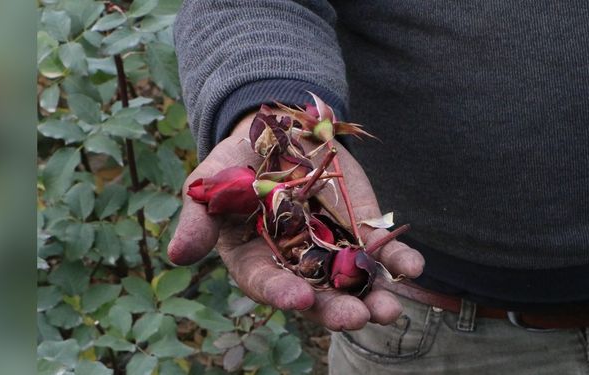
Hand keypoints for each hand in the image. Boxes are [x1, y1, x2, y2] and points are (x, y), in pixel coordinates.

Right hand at [168, 113, 424, 330]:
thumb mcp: (213, 182)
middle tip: (356, 319)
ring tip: (390, 311)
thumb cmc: (238, 159)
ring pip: (352, 282)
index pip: (266, 282)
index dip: (281, 292)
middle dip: (335, 308)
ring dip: (373, 297)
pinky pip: (381, 249)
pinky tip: (412, 267)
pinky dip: (397, 259)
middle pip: (316, 293)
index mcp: (255, 258)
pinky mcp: (360, 229)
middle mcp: (295, 262)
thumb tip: (176, 255)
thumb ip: (200, 217)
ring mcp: (332, 248)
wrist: (280, 130)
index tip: (298, 298)